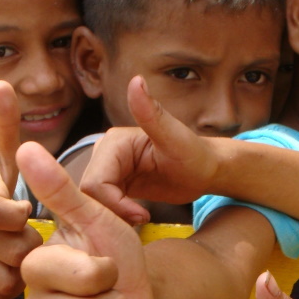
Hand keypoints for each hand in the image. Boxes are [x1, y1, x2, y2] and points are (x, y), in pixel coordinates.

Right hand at [0, 81, 41, 298]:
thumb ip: (5, 120)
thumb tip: (3, 83)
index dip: (17, 213)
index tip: (26, 208)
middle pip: (12, 250)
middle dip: (30, 242)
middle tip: (39, 231)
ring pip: (7, 277)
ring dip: (26, 266)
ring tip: (34, 248)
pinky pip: (2, 291)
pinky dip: (17, 283)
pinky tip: (27, 265)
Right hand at [18, 141, 152, 298]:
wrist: (139, 292)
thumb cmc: (116, 252)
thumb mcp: (93, 217)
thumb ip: (59, 188)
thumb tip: (25, 146)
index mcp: (33, 265)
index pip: (58, 271)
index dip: (99, 268)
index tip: (101, 262)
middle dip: (110, 292)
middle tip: (108, 286)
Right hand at [79, 75, 219, 223]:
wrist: (206, 170)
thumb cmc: (196, 154)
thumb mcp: (176, 138)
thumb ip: (152, 113)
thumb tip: (136, 80)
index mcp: (113, 142)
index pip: (95, 182)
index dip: (114, 204)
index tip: (143, 215)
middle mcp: (106, 153)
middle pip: (91, 194)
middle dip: (114, 211)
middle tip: (143, 219)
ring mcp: (110, 168)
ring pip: (96, 203)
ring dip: (116, 216)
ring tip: (143, 218)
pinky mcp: (117, 183)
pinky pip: (105, 206)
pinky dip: (118, 216)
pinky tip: (139, 217)